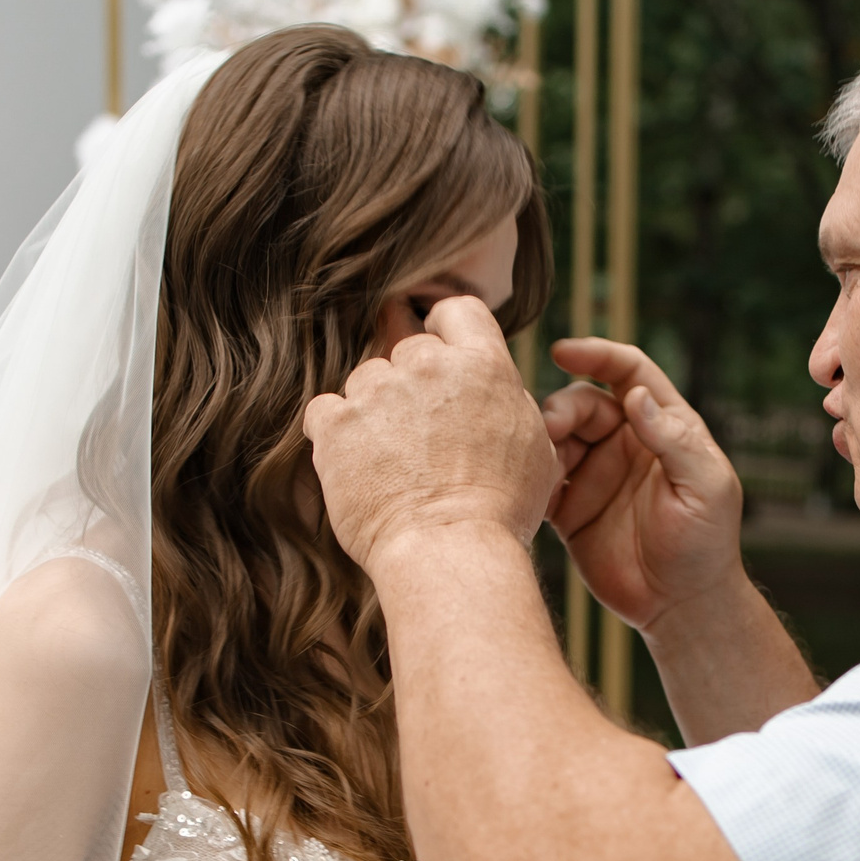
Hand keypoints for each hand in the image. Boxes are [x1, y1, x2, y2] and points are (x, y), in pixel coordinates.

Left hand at [304, 297, 558, 565]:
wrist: (449, 550)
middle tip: (416, 431)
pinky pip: (324, 411)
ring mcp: (379, 392)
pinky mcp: (336, 424)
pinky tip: (354, 465)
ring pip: (365, 380)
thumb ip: (508, 403)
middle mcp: (429, 367)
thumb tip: (496, 392)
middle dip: (409, 383)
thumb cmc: (500, 511)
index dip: (444, 326)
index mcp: (483, 366)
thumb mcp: (534, 449)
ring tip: (389, 462)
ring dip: (373, 410)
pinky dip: (334, 435)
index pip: (457, 310)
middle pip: (406, 348)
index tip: (438, 349)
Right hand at [543, 337, 746, 633]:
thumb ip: (674, 439)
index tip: (564, 352)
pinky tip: (525, 485)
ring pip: (555, 437)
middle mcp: (625, 443)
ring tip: (539, 464)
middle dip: (561, 407)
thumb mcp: (705, 487)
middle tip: (549, 429)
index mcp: (663, 427)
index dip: (597, 355)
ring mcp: (594, 474)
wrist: (681, 606)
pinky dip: (528, 475)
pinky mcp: (569, 508)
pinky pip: (540, 479)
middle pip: (582, 403)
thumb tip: (636, 396)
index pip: (629, 373)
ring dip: (541, 441)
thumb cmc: (707, 545)